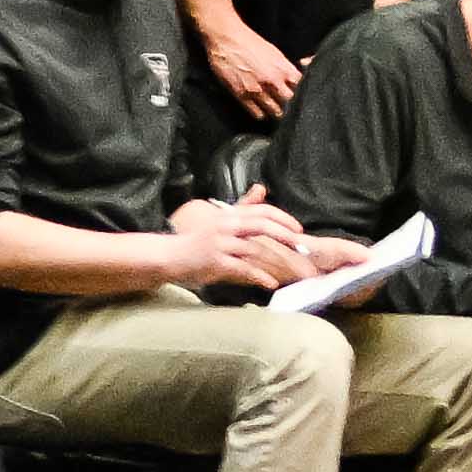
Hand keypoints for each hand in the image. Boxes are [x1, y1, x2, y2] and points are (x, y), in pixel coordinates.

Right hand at [167, 196, 316, 289]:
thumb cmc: (195, 240)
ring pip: (255, 249)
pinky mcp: (215, 261)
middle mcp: (224, 226)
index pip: (261, 210)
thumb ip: (242, 207)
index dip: (283, 218)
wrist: (168, 255)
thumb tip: (261, 188)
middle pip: (261, 225)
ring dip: (279, 261)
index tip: (298, 230)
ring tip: (295, 272)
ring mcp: (220, 244)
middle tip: (303, 247)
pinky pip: (243, 268)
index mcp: (228, 215)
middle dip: (286, 236)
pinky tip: (271, 283)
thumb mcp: (218, 219)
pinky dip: (260, 276)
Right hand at [213, 15, 305, 122]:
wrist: (227, 38)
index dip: (304, 94)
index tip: (302, 97)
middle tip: (290, 107)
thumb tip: (294, 81)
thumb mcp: (275, 53)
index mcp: (284, 69)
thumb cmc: (250, 42)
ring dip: (277, 112)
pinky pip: (257, 112)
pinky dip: (261, 114)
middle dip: (292, 105)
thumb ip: (286, 69)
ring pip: (275, 111)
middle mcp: (273, 81)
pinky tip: (261, 111)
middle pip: (291, 103)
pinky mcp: (241, 93)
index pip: (303, 89)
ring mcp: (257, 89)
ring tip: (276, 111)